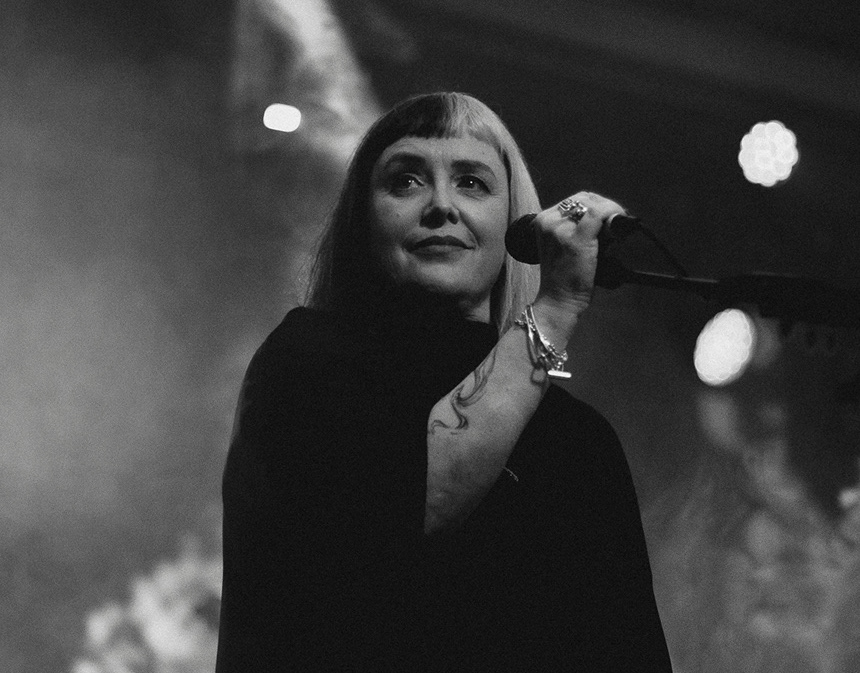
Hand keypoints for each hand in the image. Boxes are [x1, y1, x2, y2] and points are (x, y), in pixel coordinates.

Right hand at [532, 191, 625, 312]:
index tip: (607, 215)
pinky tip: (619, 224)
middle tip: (616, 219)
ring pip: (593, 204)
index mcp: (542, 221)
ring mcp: (561, 229)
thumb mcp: (559, 246)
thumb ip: (572, 230)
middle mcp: (549, 221)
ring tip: (618, 224)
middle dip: (603, 205)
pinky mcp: (577, 238)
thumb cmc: (563, 278)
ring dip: (610, 210)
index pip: (572, 201)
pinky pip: (599, 214)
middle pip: (583, 198)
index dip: (594, 204)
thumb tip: (602, 219)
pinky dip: (612, 214)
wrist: (558, 300)